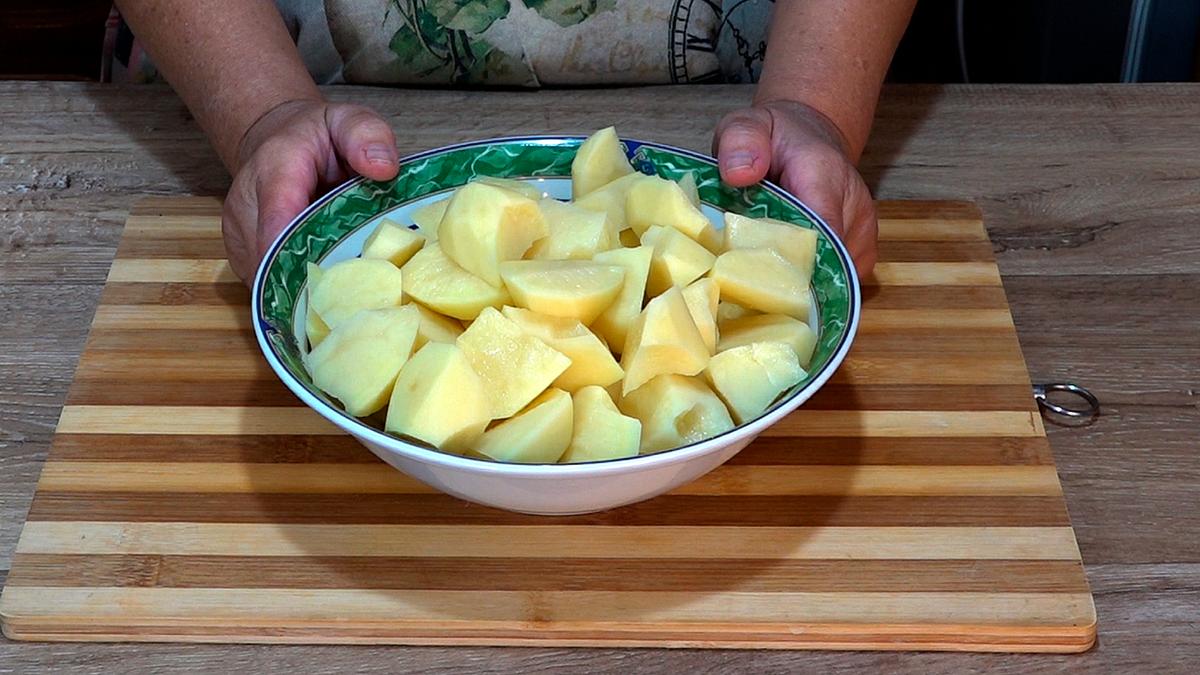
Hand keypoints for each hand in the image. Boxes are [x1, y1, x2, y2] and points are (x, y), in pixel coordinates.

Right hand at [222, 99, 399, 282]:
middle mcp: (246, 207)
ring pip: (269, 279)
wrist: (278, 142)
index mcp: (274, 170)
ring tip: (344, 292)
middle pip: (273, 259)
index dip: (304, 252)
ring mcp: (239, 235)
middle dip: (314, 280)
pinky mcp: (242, 257)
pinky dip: (297, 293)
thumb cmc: (318, 137)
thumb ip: (366, 134)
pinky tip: (326, 289)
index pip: (279, 217)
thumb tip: (383, 167)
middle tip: (356, 294)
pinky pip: (268, 286)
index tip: (336, 276)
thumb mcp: (348, 120)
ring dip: (306, 289)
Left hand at [713, 100, 877, 277]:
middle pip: (825, 263)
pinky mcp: (861, 251)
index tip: (757, 278)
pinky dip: (810, 286)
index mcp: (825, 176)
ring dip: (798, 283)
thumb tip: (739, 173)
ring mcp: (861, 233)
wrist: (808, 137)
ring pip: (832, 277)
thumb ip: (741, 140)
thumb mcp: (747, 123)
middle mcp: (854, 208)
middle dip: (786, 278)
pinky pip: (837, 281)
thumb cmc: (775, 136)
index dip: (790, 261)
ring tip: (764, 276)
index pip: (820, 230)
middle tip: (748, 282)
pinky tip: (783, 278)